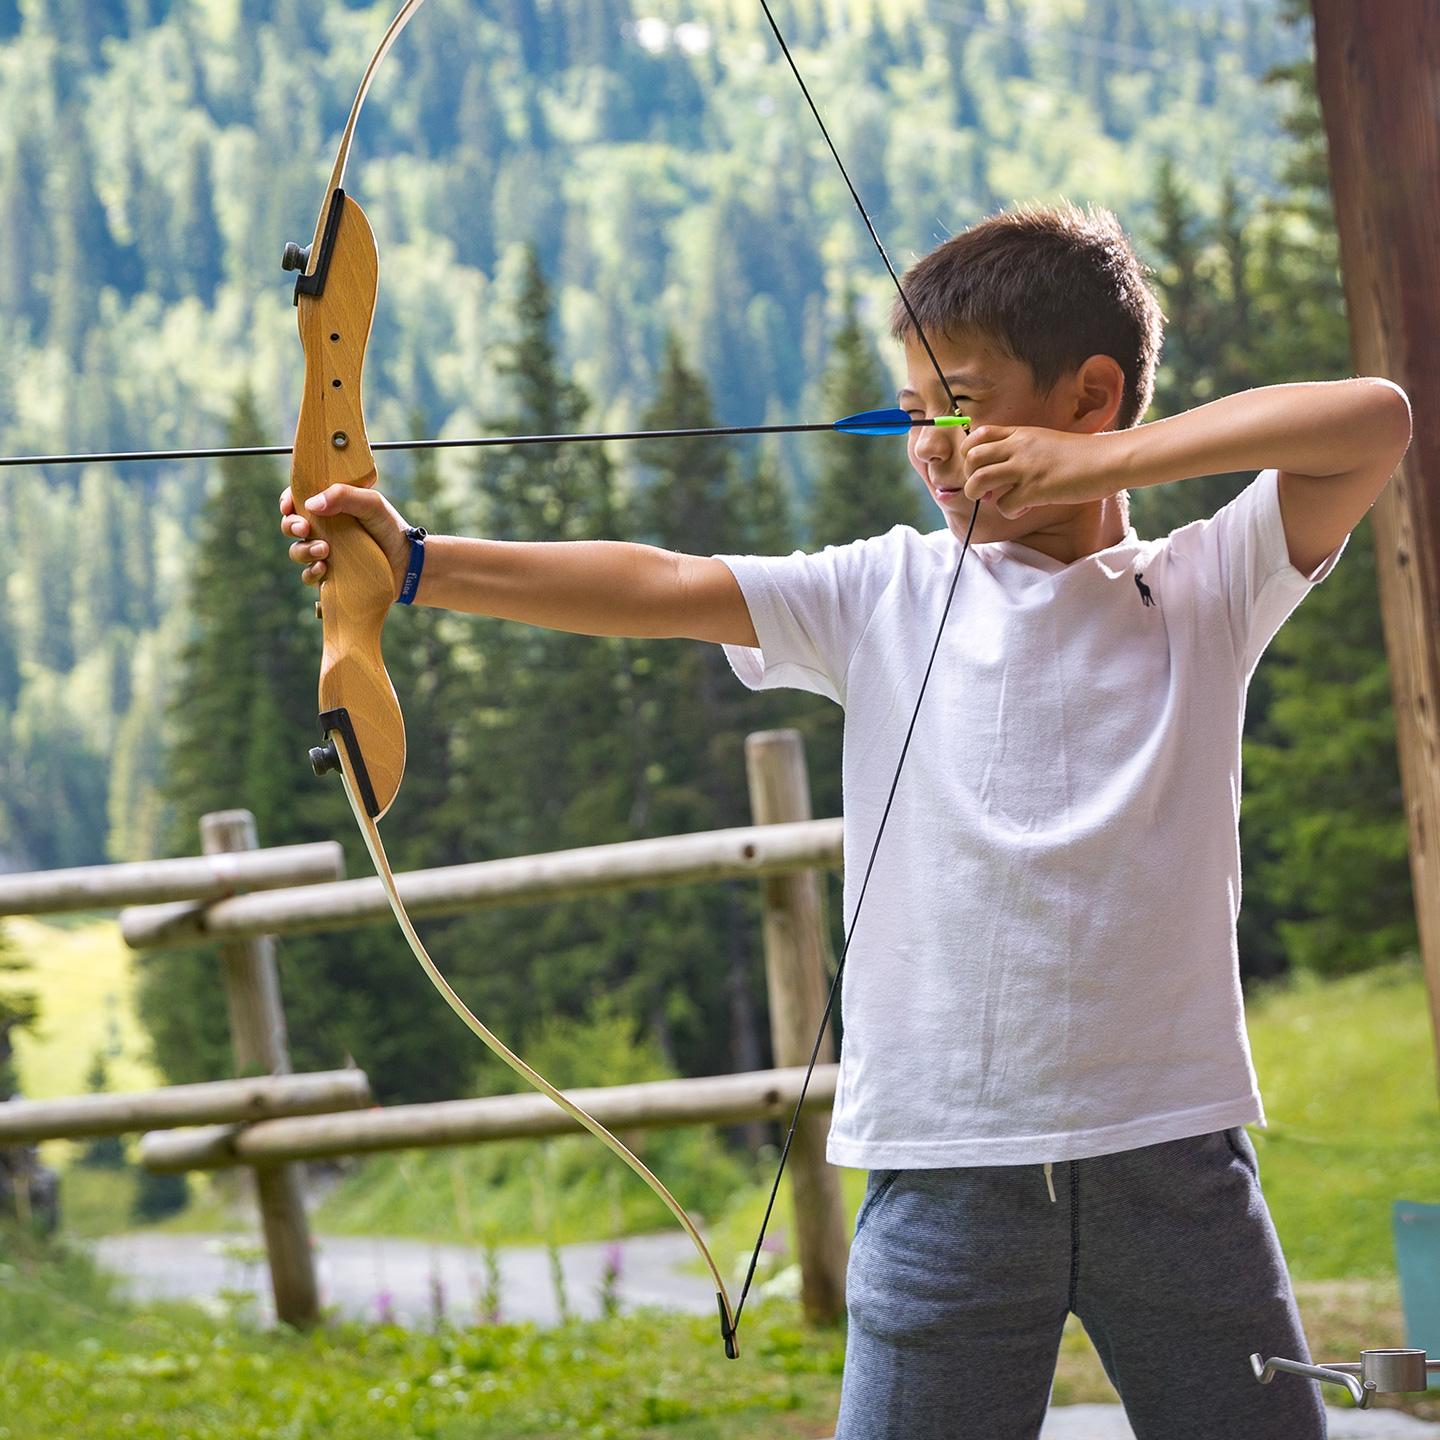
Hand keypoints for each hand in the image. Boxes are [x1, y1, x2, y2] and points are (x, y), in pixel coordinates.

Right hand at [279, 483, 412, 595]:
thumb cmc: (390, 528)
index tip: (288, 507)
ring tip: (324, 550)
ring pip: (297, 551)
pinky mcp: (331, 575)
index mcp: (330, 507)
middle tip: (305, 529)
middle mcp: (324, 529)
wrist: (408, 562)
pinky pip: (309, 576)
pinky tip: (323, 568)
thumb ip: (344, 496)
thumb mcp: (372, 504)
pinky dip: (311, 573)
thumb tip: (310, 504)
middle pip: (291, 526)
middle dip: (291, 526)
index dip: (287, 502)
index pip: (298, 500)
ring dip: (303, 550)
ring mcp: (326, 553)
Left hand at [960, 426, 1124, 518]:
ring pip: (977, 481)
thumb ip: (1022, 451)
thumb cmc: (1082, 454)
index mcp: (1020, 433)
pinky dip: (1009, 512)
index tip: (979, 466)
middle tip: (985, 488)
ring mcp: (1025, 468)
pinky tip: (1024, 510)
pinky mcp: (1035, 489)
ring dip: (979, 495)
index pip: (978, 434)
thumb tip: (1000, 475)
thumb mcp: (1046, 442)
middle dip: (969, 477)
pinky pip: (1004, 505)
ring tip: (995, 500)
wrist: (1110, 459)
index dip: (970, 452)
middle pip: (972, 458)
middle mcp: (1018, 447)